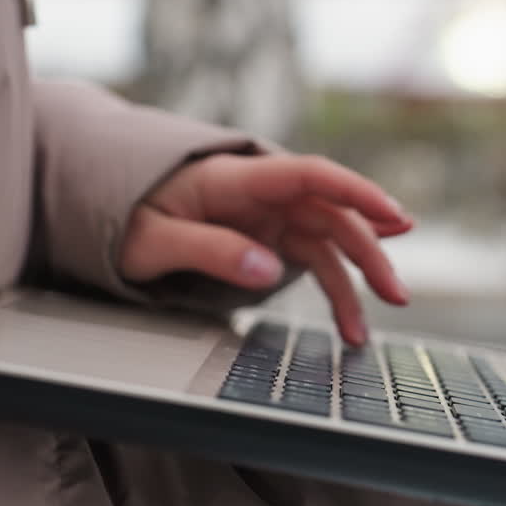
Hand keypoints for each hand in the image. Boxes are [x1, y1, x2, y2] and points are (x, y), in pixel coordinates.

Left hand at [119, 153, 413, 344]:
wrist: (112, 210)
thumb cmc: (126, 216)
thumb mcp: (152, 239)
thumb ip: (210, 250)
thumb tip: (268, 270)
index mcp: (234, 178)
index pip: (307, 175)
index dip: (354, 190)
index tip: (391, 214)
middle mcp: (262, 193)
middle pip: (330, 213)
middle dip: (368, 252)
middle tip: (394, 294)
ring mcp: (270, 215)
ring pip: (328, 242)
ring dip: (355, 281)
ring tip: (363, 331)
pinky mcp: (271, 237)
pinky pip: (313, 259)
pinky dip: (334, 286)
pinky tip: (353, 317)